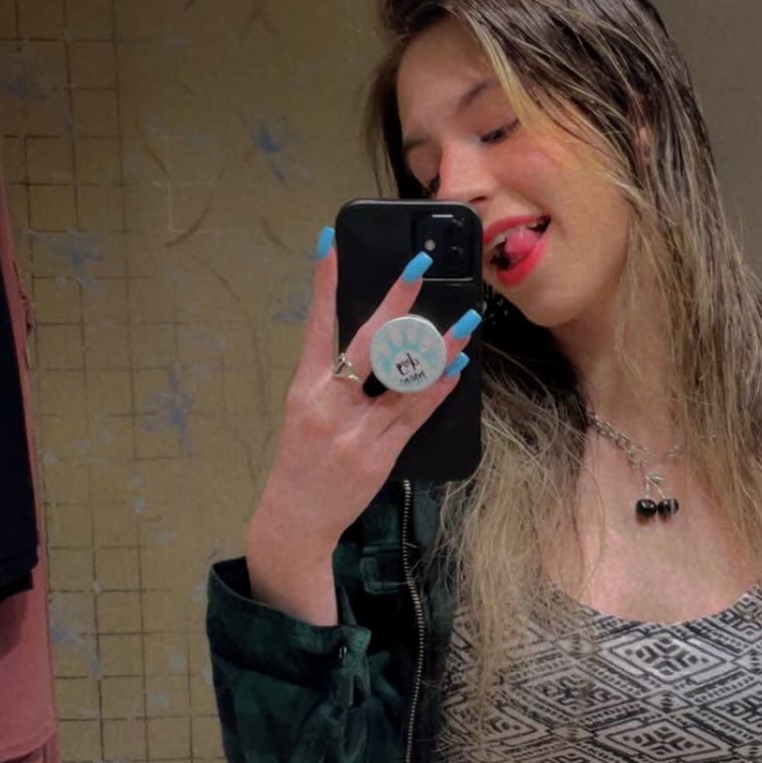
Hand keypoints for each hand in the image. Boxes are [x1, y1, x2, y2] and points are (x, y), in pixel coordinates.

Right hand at [255, 236, 475, 558]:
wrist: (296, 520)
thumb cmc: (303, 460)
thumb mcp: (306, 412)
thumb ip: (335, 379)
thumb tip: (381, 340)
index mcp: (305, 388)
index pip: (316, 325)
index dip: (324, 283)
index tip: (331, 242)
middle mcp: (328, 404)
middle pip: (367, 343)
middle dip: (396, 301)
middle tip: (418, 266)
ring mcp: (354, 431)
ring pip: (403, 379)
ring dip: (439, 346)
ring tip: (465, 320)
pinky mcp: (378, 456)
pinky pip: (415, 415)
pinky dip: (438, 389)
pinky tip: (457, 369)